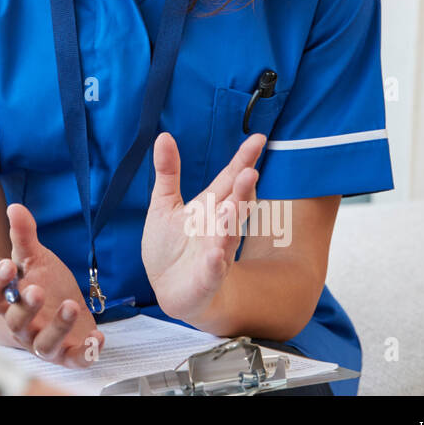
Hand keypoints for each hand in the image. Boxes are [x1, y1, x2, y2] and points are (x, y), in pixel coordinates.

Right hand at [0, 203, 104, 367]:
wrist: (65, 307)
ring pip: (43, 345)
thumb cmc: (45, 283)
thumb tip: (15, 207)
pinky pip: (75, 359)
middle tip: (38, 289)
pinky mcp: (68, 353)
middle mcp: (22, 327)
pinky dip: (86, 352)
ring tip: (71, 306)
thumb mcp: (35, 258)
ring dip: (57, 327)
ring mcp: (44, 342)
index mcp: (7, 303)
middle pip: (15, 323)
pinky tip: (98, 336)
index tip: (6, 264)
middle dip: (26, 308)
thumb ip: (24, 236)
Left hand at [140, 132, 264, 325]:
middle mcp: (219, 226)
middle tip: (250, 172)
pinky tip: (216, 255)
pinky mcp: (207, 276)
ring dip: (232, 223)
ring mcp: (216, 251)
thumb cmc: (171, 245)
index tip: (259, 138)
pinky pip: (213, 269)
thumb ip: (168, 172)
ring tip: (234, 206)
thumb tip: (163, 136)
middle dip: (243, 189)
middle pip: (235, 204)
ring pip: (228, 235)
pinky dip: (215, 262)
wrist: (170, 289)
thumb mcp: (164, 204)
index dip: (243, 160)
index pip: (230, 179)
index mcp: (211, 206)